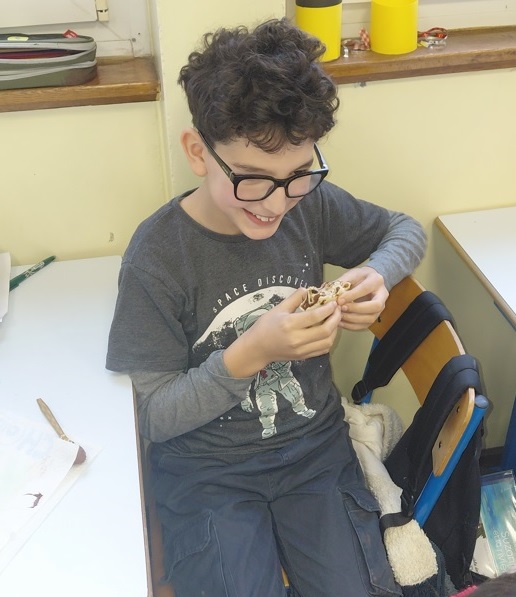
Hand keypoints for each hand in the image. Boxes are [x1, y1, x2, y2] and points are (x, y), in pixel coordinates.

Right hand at [223, 287, 341, 377]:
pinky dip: (329, 340)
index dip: (328, 309)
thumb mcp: (277, 309)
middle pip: (325, 330)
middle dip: (335, 319)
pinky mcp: (303, 357)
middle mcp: (297, 339)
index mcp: (289, 324)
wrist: (256, 348)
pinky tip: (328, 331)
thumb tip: (306, 289)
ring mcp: (301, 350)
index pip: (315, 316)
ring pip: (327, 342)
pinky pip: (322, 350)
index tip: (333, 303)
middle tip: (338, 310)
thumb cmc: (265, 326)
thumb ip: (294, 299)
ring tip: (334, 320)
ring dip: (334, 330)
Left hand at [335, 267, 388, 330]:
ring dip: (353, 319)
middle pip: (375, 306)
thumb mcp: (351, 274)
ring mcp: (380, 308)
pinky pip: (365, 325)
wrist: (368, 281)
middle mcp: (382, 295)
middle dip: (356, 309)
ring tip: (339, 316)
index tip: (339, 300)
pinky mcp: (374, 317)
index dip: (352, 295)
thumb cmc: (359, 277)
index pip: (366, 289)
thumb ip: (342, 282)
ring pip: (370, 318)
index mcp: (376, 281)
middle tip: (341, 308)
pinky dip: (351, 326)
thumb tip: (331, 295)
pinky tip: (341, 323)